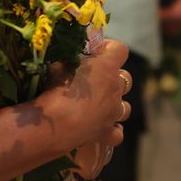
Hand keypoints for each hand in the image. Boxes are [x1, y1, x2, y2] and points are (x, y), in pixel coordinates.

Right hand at [39, 37, 130, 169]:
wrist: (55, 124)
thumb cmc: (57, 89)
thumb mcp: (59, 66)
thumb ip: (69, 61)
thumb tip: (69, 61)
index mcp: (107, 66)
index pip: (119, 49)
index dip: (109, 48)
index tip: (95, 52)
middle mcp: (115, 88)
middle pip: (125, 78)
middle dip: (112, 78)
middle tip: (93, 81)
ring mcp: (113, 112)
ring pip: (125, 107)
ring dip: (114, 105)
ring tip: (98, 106)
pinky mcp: (106, 133)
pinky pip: (117, 133)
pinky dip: (111, 130)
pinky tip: (101, 128)